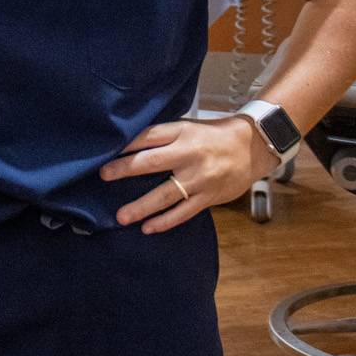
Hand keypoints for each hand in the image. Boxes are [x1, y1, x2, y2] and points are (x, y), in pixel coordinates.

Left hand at [99, 116, 276, 233]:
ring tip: (122, 216)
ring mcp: (199, 178)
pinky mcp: (208, 197)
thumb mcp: (188, 128)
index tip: (106, 152)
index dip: (126, 144)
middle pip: (152, 162)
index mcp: (182, 132)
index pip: (148, 136)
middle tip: (104, 176)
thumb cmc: (213, 136)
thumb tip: (129, 147)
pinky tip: (148, 228)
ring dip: (142, 206)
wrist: (252, 147)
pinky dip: (165, 221)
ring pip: (166, 194)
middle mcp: (189, 154)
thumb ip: (163, 137)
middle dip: (125, 169)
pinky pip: (184, 212)